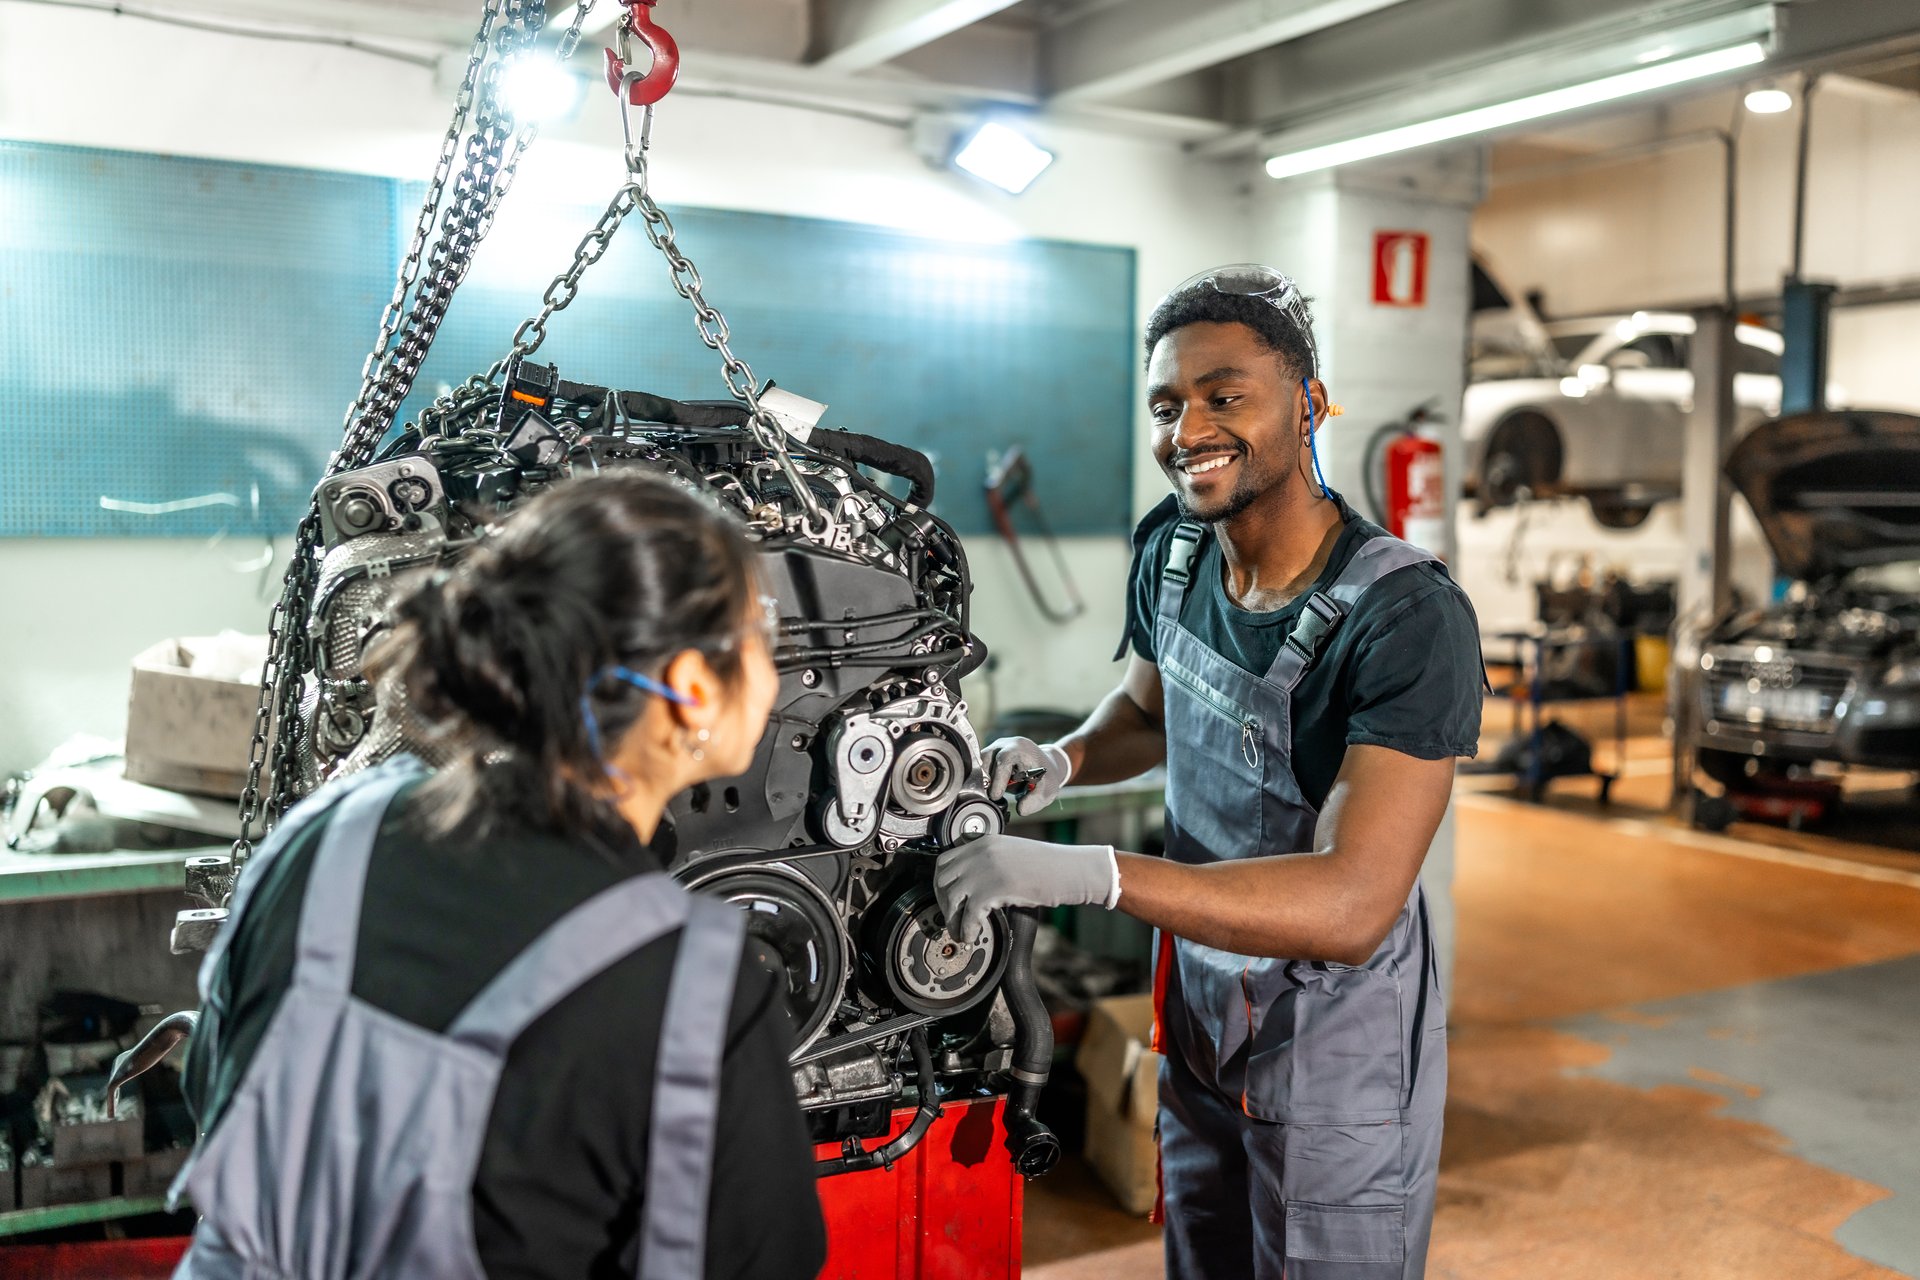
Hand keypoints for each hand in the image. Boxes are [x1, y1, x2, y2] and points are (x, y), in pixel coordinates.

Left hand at [933, 833, 1117, 942]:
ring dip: (952, 919)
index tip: (948, 899)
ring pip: (950, 897)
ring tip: (962, 932)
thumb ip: (989, 861)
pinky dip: (967, 929)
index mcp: (983, 842)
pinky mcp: (995, 889)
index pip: (945, 860)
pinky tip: (973, 936)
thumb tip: (970, 885)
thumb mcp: (1012, 854)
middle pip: (942, 879)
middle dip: (943, 903)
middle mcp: (980, 853)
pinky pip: (968, 914)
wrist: (1071, 870)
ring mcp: (986, 870)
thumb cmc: (1048, 867)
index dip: (941, 883)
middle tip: (953, 918)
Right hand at [982, 737, 1072, 816]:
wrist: (1046, 766)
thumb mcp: (1047, 790)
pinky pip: (980, 765)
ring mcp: (996, 747)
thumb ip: (1036, 801)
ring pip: (980, 762)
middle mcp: (1006, 744)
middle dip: (987, 779)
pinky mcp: (990, 754)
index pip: (1004, 760)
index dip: (998, 779)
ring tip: (991, 793)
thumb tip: (1020, 809)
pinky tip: (991, 789)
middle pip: (986, 759)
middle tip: (991, 796)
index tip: (996, 796)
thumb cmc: (1046, 777)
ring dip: (983, 779)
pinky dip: (983, 778)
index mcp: (1020, 748)